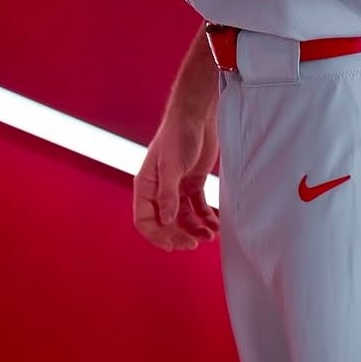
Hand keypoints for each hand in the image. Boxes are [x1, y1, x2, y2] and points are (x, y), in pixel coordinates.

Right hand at [133, 109, 220, 252]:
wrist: (197, 115)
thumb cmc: (177, 135)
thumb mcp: (171, 166)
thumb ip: (168, 194)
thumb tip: (166, 220)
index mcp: (146, 186)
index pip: (145, 220)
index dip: (156, 236)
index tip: (173, 246)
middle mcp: (160, 190)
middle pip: (165, 222)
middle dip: (179, 235)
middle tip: (194, 244)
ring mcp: (177, 187)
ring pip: (183, 218)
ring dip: (194, 229)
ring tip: (209, 236)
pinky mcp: (193, 183)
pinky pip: (198, 207)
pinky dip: (206, 218)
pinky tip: (215, 225)